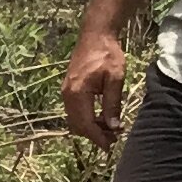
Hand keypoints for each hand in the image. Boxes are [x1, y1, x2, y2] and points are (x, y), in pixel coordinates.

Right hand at [61, 28, 128, 147]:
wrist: (94, 35)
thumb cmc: (107, 54)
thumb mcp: (115, 78)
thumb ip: (112, 103)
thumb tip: (113, 126)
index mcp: (78, 93)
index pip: (86, 124)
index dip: (98, 137)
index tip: (110, 146)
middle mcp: (67, 95)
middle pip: (77, 126)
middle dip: (94, 135)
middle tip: (114, 137)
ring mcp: (66, 93)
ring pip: (75, 120)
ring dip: (90, 127)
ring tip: (110, 127)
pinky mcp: (68, 90)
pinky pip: (74, 112)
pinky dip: (86, 119)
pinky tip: (101, 116)